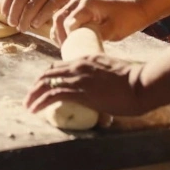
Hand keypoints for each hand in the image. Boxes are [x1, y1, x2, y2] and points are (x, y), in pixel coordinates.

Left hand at [2, 0, 92, 32]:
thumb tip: (8, 13)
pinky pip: (47, 8)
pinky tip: (36, 25)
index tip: (5, 16)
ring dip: (25, 19)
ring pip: (32, 5)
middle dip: (15, 15)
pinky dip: (39, 18)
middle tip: (14, 25)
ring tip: (23, 28)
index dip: (6, 5)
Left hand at [25, 55, 150, 116]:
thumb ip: (104, 80)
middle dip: (36, 86)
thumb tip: (104, 94)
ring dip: (34, 96)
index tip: (42, 87)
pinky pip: (53, 95)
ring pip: (46, 84)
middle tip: (30, 98)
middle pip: (48, 74)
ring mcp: (77, 78)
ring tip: (28, 106)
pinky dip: (40, 102)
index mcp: (85, 60)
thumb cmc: (134, 80)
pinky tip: (35, 109)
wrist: (141, 83)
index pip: (58, 66)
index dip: (47, 77)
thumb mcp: (113, 74)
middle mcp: (77, 67)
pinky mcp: (79, 92)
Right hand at [51, 0, 150, 43]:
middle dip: (60, 37)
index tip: (74, 51)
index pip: (67, 23)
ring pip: (58, 19)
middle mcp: (78, 0)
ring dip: (60, 34)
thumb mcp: (112, 30)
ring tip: (67, 49)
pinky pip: (64, 19)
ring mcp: (77, 2)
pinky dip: (63, 31)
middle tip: (68, 52)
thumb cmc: (127, 19)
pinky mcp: (78, 7)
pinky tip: (68, 43)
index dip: (68, 39)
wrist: (135, 10)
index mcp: (86, 4)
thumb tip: (78, 46)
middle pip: (58, 19)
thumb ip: (94, 35)